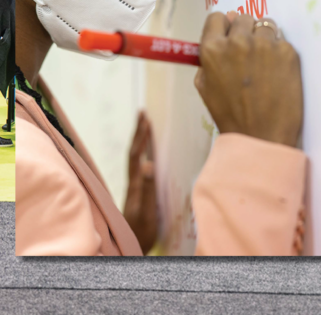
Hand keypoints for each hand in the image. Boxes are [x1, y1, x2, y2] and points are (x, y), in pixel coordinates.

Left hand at [123, 111, 157, 254]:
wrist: (130, 249)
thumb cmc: (141, 233)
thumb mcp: (147, 212)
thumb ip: (147, 189)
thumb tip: (148, 163)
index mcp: (135, 186)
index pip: (136, 155)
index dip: (140, 136)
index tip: (146, 118)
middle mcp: (132, 184)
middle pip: (133, 153)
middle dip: (138, 132)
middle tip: (143, 113)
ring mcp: (134, 189)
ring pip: (134, 159)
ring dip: (139, 141)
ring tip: (145, 128)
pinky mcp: (137, 194)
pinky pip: (138, 167)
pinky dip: (143, 154)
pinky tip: (147, 154)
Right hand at [194, 12, 303, 146]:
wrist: (262, 135)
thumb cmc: (232, 115)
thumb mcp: (206, 87)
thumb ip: (207, 59)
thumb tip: (219, 35)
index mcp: (213, 49)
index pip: (217, 17)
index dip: (224, 26)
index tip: (230, 34)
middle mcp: (238, 41)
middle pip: (243, 18)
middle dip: (245, 31)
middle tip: (250, 53)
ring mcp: (265, 45)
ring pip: (265, 25)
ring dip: (265, 38)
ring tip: (265, 62)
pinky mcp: (288, 51)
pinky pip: (283, 41)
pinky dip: (280, 52)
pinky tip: (278, 72)